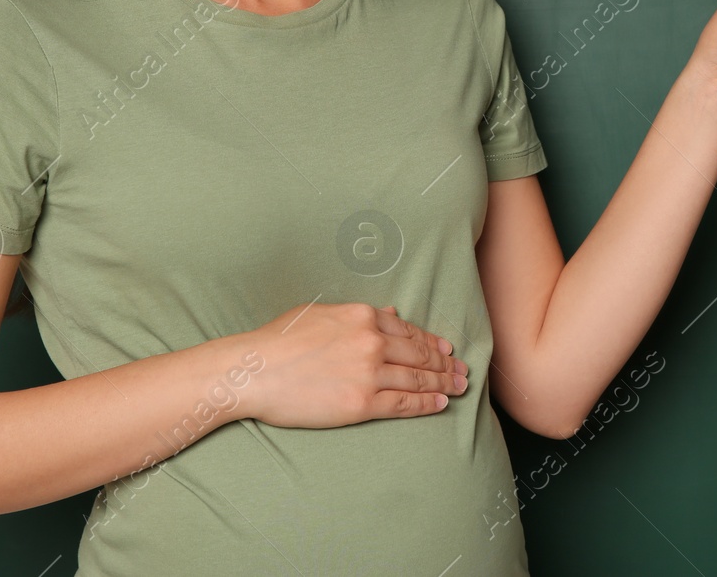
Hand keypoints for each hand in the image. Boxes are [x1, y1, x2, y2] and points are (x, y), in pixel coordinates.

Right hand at [241, 302, 468, 428]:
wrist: (254, 371)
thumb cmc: (278, 341)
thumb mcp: (320, 314)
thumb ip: (359, 315)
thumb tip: (391, 312)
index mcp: (363, 316)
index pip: (408, 330)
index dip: (431, 341)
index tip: (446, 348)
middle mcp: (372, 341)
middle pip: (420, 354)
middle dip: (444, 363)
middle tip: (462, 370)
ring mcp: (369, 373)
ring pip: (417, 379)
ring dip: (443, 384)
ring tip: (458, 387)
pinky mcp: (362, 403)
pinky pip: (404, 404)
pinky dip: (426, 404)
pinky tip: (440, 404)